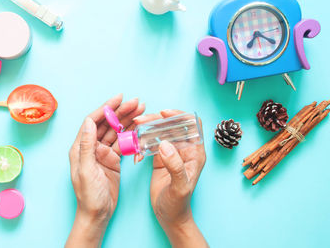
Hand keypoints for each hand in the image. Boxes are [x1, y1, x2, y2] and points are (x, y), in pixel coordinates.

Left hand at [66, 94, 144, 247]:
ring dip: (128, 120)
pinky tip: (140, 127)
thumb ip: (87, 145)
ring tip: (141, 110)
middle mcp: (91, 147)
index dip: (106, 108)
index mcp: (81, 147)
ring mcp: (103, 153)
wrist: (98, 214)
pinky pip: (123, 143)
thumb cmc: (88, 195)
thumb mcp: (86, 170)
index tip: (119, 98)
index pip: (93, 121)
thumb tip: (89, 122)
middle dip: (121, 111)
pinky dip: (131, 134)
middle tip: (136, 102)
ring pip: (117, 131)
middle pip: (107, 124)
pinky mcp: (113, 160)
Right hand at [134, 110, 208, 247]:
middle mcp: (184, 149)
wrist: (169, 216)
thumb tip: (165, 144)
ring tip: (134, 133)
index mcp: (195, 152)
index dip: (180, 115)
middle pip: (171, 125)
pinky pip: (150, 144)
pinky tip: (136, 155)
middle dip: (156, 120)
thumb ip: (175, 166)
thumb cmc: (179, 204)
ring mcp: (171, 152)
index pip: (192, 124)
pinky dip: (141, 145)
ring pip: (159, 132)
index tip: (164, 114)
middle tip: (140, 121)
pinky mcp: (160, 158)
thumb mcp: (179, 187)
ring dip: (146, 131)